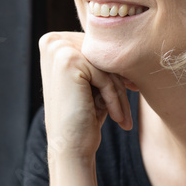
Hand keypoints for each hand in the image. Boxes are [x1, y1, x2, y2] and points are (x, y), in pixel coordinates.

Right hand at [38, 31, 131, 162]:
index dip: (116, 69)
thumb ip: (101, 58)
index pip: (99, 48)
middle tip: (131, 100)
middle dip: (120, 80)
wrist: (69, 147)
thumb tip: (132, 38)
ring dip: (119, 93)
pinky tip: (117, 119)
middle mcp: (53, 41)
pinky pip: (107, 76)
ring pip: (108, 65)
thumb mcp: (92, 82)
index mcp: (54, 41)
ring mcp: (58, 49)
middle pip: (104, 54)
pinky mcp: (69, 62)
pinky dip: (115, 99)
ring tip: (123, 116)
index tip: (132, 86)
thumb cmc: (84, 115)